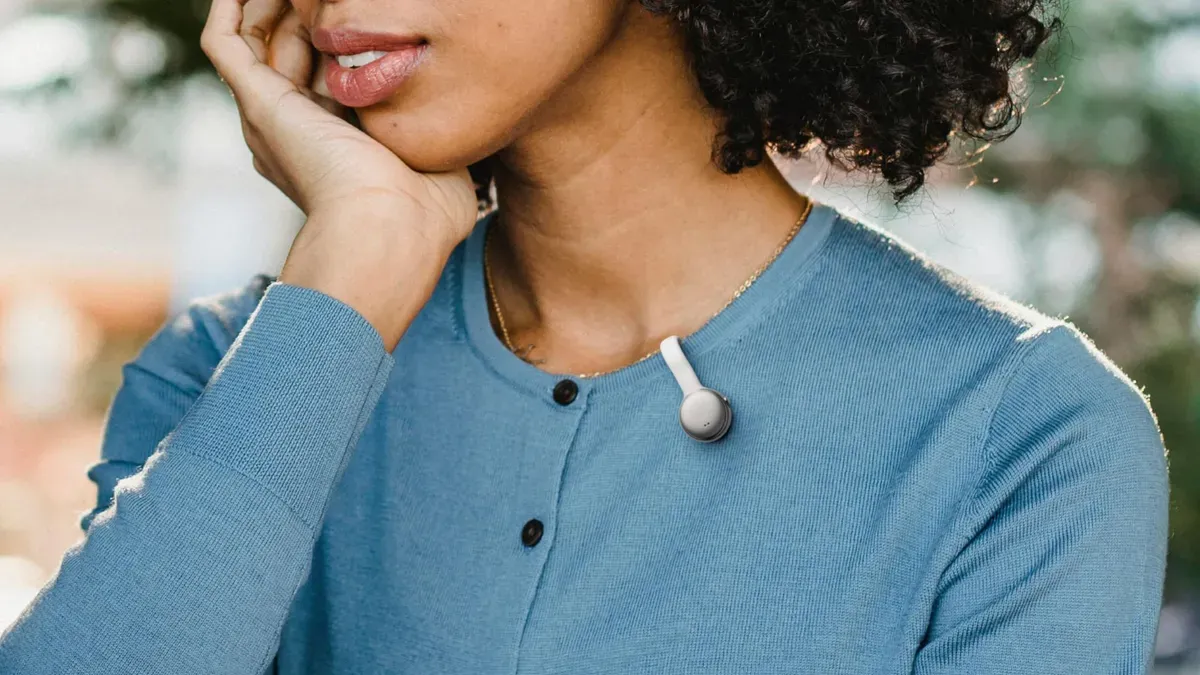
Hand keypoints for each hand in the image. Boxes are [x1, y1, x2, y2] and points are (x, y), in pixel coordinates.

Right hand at [201, 0, 479, 348]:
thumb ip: (442, 139)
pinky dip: (233, 5)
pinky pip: (224, 41)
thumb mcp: (444, 166)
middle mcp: (297, 130)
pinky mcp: (257, 103)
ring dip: (282, 5)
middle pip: (294, 50)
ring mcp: (272, 116)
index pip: (332, 75)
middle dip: (314, 16)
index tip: (377, 21)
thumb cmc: (425, 215)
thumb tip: (461, 126)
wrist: (389, 229)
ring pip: (260, 38)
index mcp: (338, 145)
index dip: (349, 42)